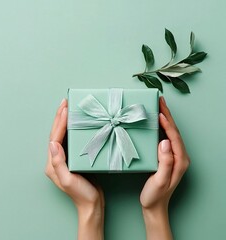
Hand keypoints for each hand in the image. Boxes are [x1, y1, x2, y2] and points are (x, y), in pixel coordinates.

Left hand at [45, 99, 103, 239]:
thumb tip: (52, 144)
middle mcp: (55, 160)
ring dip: (65, 121)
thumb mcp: (68, 180)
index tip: (65, 109)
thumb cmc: (81, 195)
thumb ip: (59, 163)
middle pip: (56, 134)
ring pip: (63, 135)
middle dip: (60, 117)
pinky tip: (78, 123)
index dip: (59, 123)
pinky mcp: (74, 160)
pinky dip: (73, 129)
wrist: (92, 206)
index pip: (54, 138)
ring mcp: (64, 159)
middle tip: (65, 102)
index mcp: (52, 164)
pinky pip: (71, 140)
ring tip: (69, 108)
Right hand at [140, 96, 189, 239]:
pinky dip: (161, 128)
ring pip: (170, 134)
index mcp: (180, 161)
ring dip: (164, 120)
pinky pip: (165, 139)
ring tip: (157, 107)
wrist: (154, 207)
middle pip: (174, 132)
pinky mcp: (167, 159)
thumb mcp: (159, 180)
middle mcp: (180, 157)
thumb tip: (164, 142)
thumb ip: (165, 162)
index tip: (159, 112)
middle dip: (167, 115)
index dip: (167, 123)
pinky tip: (154, 124)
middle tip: (159, 101)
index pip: (174, 137)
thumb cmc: (155, 196)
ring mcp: (174, 158)